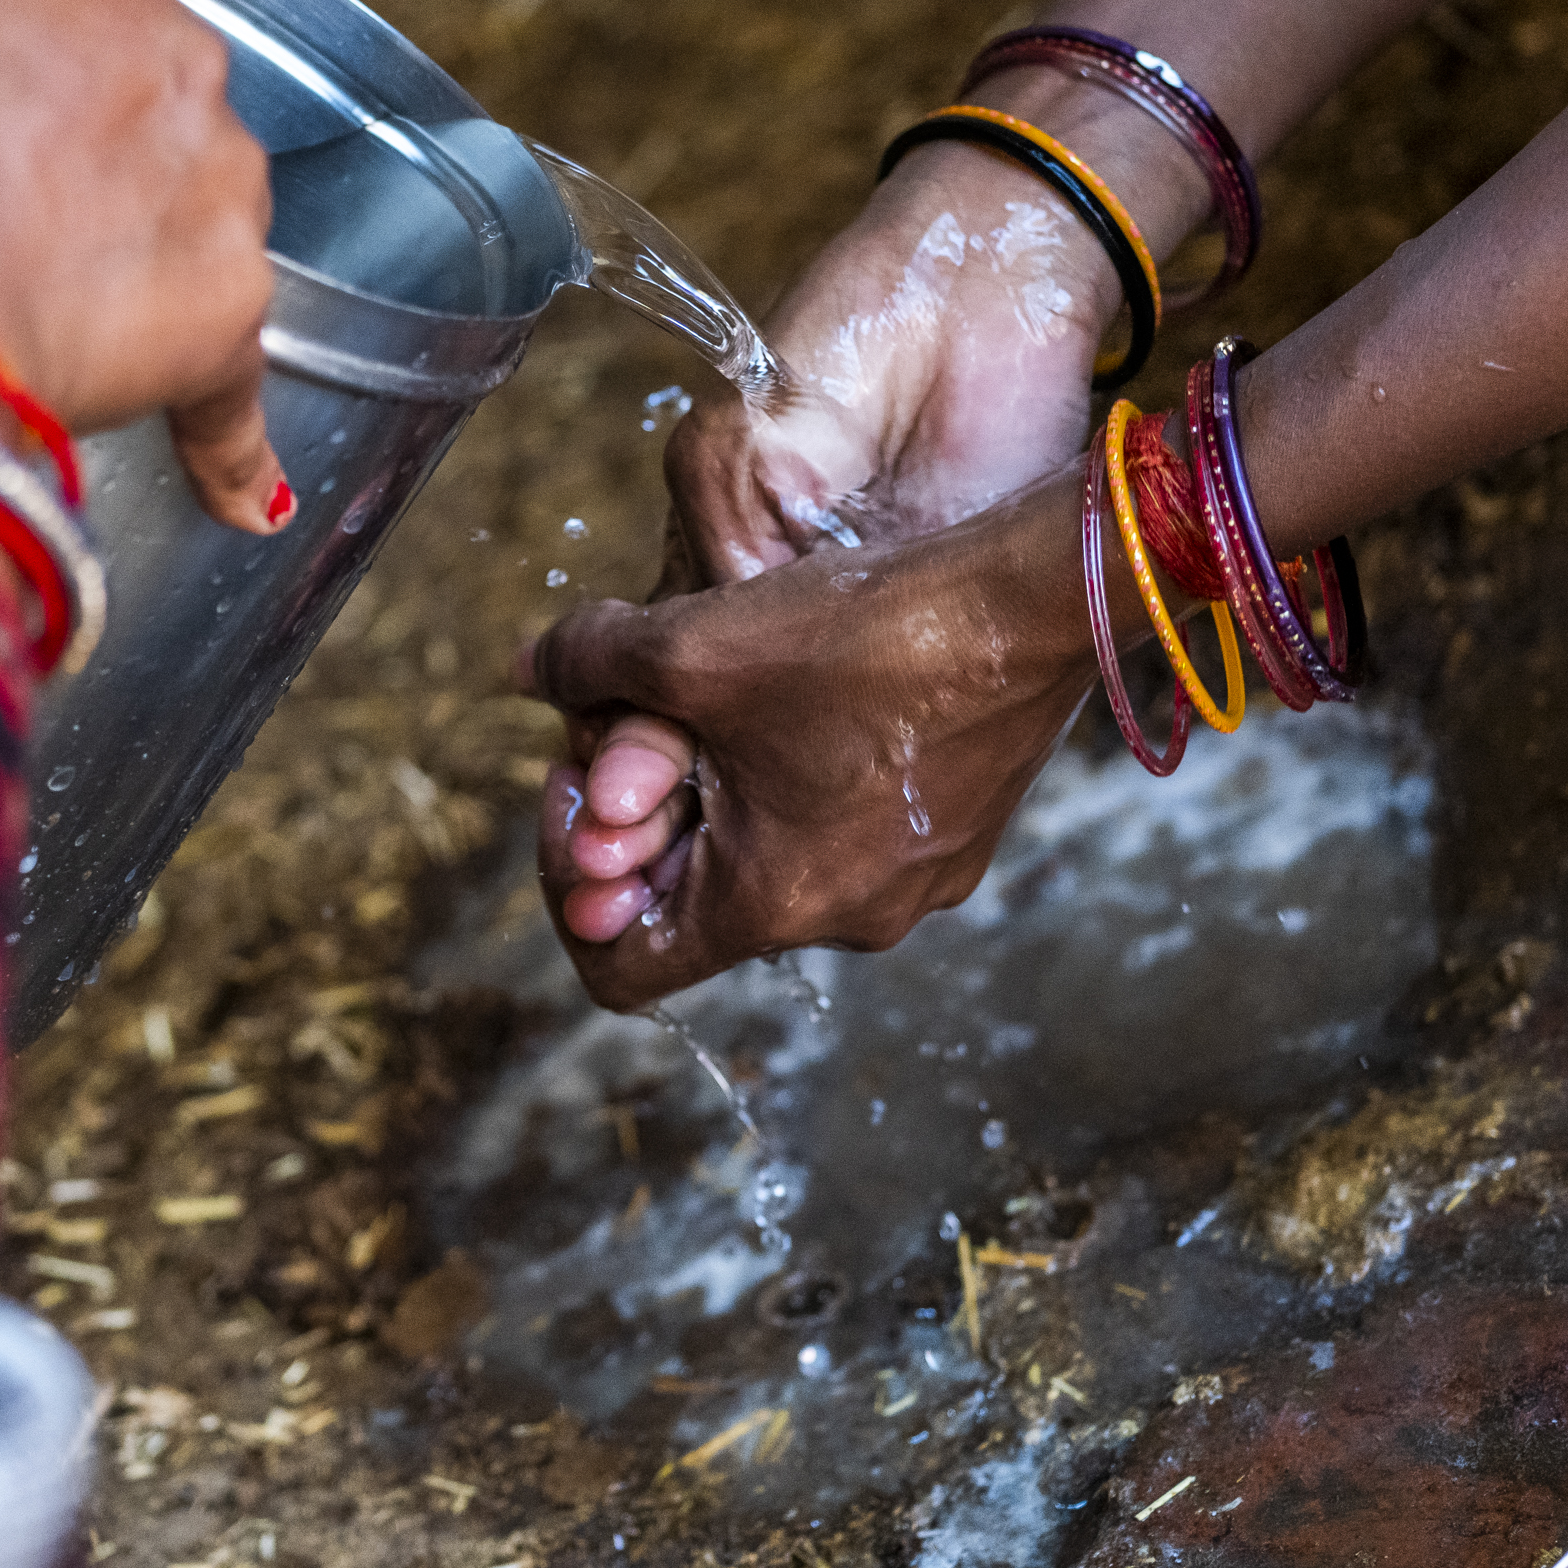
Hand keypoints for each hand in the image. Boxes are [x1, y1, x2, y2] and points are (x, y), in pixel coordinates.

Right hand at [0, 0, 285, 529]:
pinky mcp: (231, 307)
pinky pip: (234, 383)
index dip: (8, 51)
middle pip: (143, 90)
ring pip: (192, 211)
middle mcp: (176, 53)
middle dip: (85, 141)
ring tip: (43, 317)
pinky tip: (243, 501)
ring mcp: (221, 181)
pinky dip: (229, 443)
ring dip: (138, 254)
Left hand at [551, 137, 1119, 940]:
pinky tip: (800, 691)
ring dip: (721, 794)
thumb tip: (525, 669)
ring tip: (718, 699)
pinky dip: (794, 779)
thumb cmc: (868, 633)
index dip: (570, 890)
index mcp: (768, 908)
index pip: (622, 970)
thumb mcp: (691, 642)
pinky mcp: (956, 836)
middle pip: (694, 906)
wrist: (1042, 597)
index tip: (583, 795)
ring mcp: (911, 884)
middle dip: (645, 821)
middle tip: (634, 726)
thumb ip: (588, 664)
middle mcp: (846, 922)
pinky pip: (842, 830)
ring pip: (770, 862)